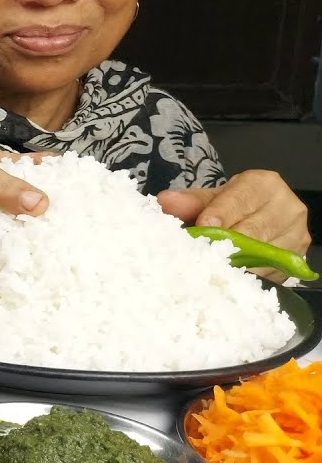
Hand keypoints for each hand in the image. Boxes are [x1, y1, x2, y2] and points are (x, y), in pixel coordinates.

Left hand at [158, 170, 311, 281]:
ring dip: (237, 263)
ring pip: (265, 254)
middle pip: (254, 229)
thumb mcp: (211, 200)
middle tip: (202, 254)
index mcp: (264, 184)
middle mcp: (287, 206)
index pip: (241, 199)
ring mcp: (296, 233)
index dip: (221, 214)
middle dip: (226, 243)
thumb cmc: (232, 207)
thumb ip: (191, 202)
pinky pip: (271, 271)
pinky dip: (249, 276)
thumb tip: (165, 201)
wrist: (256, 217)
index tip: (203, 226)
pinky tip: (231, 277)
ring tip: (213, 267)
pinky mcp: (297, 257)